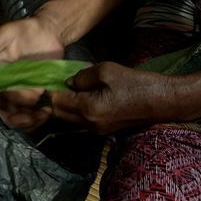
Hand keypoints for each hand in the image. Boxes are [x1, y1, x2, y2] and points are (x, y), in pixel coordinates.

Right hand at [0, 16, 65, 131]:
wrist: (50, 31)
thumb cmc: (25, 30)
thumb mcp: (5, 33)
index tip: (11, 112)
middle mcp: (4, 84)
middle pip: (4, 109)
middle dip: (14, 119)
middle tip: (28, 120)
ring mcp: (20, 89)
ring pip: (18, 113)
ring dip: (28, 121)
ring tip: (41, 116)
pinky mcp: (35, 92)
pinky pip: (33, 110)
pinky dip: (39, 116)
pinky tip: (47, 112)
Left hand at [50, 62, 183, 134]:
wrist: (163, 101)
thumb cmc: (136, 83)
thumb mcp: (107, 70)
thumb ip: (83, 76)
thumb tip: (68, 82)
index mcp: (88, 109)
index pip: (56, 102)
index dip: (45, 90)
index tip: (37, 79)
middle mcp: (89, 124)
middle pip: (59, 113)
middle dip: (51, 99)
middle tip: (45, 82)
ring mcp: (97, 130)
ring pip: (69, 118)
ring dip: (62, 104)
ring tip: (59, 86)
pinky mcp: (104, 130)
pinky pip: (81, 120)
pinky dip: (74, 108)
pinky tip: (75, 94)